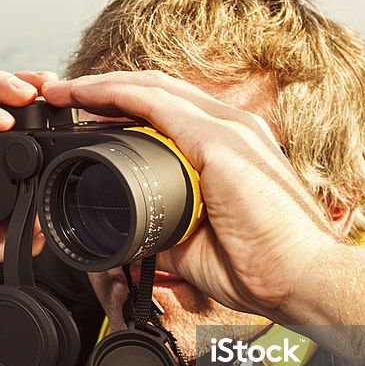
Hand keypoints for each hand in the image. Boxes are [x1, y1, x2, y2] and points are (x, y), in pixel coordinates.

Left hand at [42, 71, 339, 316]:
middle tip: (63, 97)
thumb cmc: (263, 266)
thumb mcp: (195, 244)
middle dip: (105, 89)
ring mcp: (229, 129)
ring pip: (153, 87)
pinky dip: (116, 93)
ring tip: (64, 93)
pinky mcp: (221, 140)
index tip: (85, 118)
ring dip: (102, 85)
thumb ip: (163, 228)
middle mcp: (233, 128)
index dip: (125, 107)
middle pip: (158, 91)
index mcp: (231, 148)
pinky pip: (156, 103)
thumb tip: (127, 234)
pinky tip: (86, 96)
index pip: (170, 111)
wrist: (301, 280)